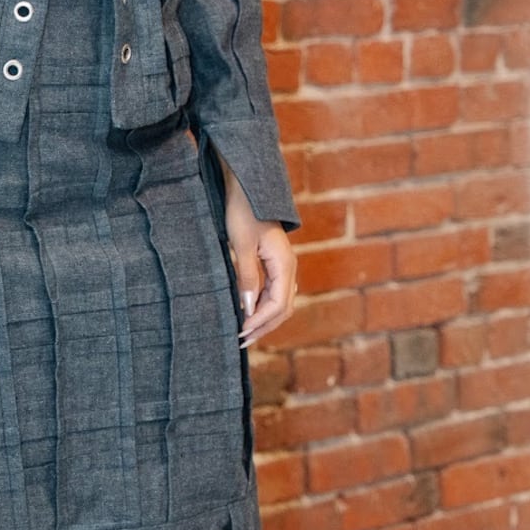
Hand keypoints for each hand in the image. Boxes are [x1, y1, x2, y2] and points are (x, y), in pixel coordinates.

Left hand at [219, 162, 296, 348]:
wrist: (248, 189)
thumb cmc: (243, 213)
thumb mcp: (242, 246)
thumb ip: (246, 277)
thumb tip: (247, 308)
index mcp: (284, 265)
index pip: (277, 304)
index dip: (259, 321)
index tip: (241, 331)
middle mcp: (289, 268)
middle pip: (282, 308)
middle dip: (263, 326)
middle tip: (242, 341)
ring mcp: (283, 266)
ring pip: (279, 302)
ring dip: (264, 319)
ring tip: (245, 332)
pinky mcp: (275, 263)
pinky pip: (274, 291)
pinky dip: (262, 306)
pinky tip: (248, 312)